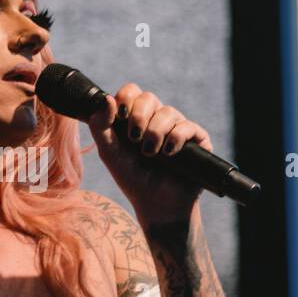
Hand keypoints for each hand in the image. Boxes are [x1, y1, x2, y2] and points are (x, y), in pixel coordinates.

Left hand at [85, 82, 213, 228]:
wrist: (156, 205)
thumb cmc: (132, 178)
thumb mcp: (109, 152)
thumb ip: (100, 126)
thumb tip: (106, 99)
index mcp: (135, 118)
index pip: (132, 92)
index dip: (125, 98)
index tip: (120, 116)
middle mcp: (157, 119)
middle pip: (149, 97)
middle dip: (139, 116)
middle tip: (134, 138)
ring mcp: (177, 128)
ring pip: (168, 112)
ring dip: (155, 133)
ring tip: (150, 154)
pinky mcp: (197, 140)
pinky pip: (187, 126)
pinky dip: (176, 137)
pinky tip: (169, 153)